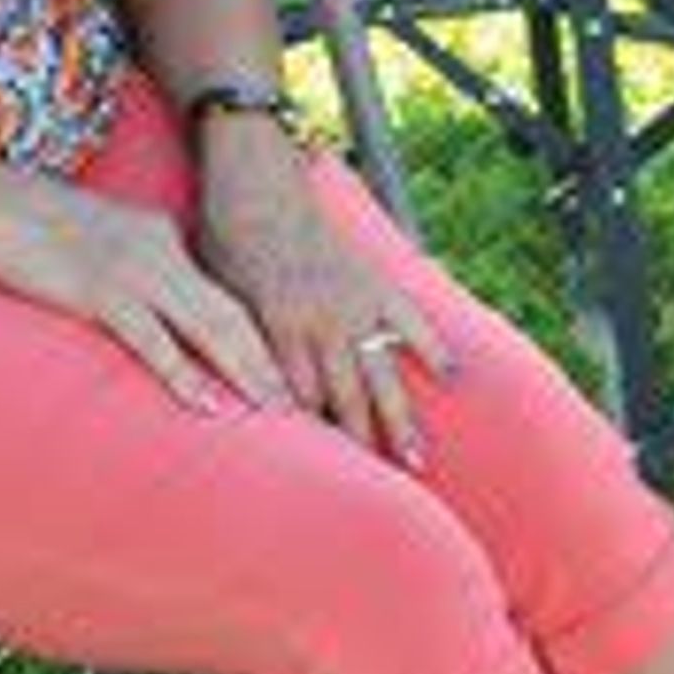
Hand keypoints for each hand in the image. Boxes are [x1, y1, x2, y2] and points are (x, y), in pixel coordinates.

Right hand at [0, 172, 289, 416]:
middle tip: (297, 405)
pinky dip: (184, 374)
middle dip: (267, 361)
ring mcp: (131, 270)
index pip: (224, 293)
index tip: (283, 372)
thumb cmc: (28, 224)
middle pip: (230, 313)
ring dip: (243, 372)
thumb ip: (135, 268)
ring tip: (271, 411)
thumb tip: (156, 310)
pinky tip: (208, 405)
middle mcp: (159, 250)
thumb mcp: (98, 238)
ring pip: (206, 327)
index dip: (258, 336)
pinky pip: (152, 340)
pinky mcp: (98, 290)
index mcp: (161, 235)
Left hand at [190, 129, 454, 468]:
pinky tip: (452, 377)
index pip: (302, 400)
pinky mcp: (376, 283)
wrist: (254, 179)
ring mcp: (357, 303)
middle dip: (363, 448)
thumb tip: (249, 402)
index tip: (327, 485)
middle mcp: (325, 321)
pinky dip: (431, 346)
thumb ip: (242, 349)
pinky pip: (411, 319)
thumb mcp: (220, 298)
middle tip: (381, 495)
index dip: (314, 444)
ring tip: (417, 462)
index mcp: (282, 326)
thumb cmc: (226, 240)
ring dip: (400, 421)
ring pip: (382, 374)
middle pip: (349, 399)